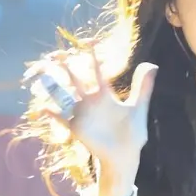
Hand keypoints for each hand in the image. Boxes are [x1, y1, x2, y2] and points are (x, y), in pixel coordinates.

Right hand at [26, 42, 157, 169]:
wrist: (126, 154)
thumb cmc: (133, 132)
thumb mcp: (139, 108)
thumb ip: (143, 88)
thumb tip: (153, 65)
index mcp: (106, 95)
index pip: (97, 72)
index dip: (92, 57)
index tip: (87, 42)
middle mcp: (91, 101)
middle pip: (76, 80)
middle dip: (66, 67)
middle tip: (57, 54)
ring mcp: (82, 114)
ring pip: (64, 96)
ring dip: (53, 87)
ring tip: (43, 75)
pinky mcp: (77, 128)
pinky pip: (61, 119)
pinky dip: (52, 114)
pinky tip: (43, 108)